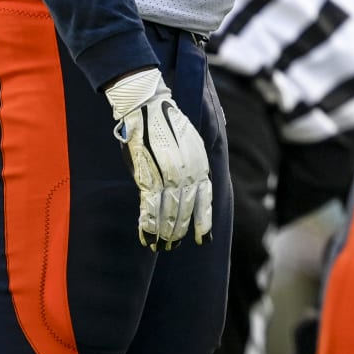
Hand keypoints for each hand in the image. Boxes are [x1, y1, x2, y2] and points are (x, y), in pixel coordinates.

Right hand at [104, 67, 213, 248]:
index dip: (203, 222)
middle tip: (174, 246)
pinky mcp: (148, 178)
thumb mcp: (191, 144)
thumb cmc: (168, 123)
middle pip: (185, 212)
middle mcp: (188, 175)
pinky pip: (149, 209)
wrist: (148, 106)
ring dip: (164, 233)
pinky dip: (148, 226)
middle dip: (179, 232)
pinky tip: (147, 237)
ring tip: (161, 246)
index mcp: (200, 166)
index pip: (206, 201)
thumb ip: (193, 166)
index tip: (203, 240)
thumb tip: (191, 186)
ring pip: (168, 214)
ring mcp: (169, 178)